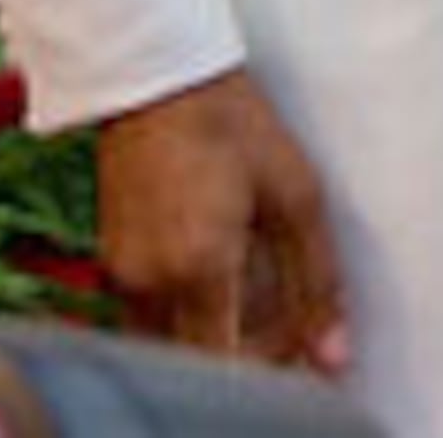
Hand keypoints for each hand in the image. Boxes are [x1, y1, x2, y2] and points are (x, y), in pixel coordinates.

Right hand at [89, 70, 351, 373]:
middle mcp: (151, 281)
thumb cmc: (230, 121)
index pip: (231, 366)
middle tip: (282, 309)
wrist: (160, 76)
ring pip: (171, 340)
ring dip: (213, 331)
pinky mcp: (109, 262)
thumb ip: (316, 283)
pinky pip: (147, 314)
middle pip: (201, 359)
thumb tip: (333, 352)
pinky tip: (210, 263)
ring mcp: (122, 274)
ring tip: (247, 279)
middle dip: (248, 349)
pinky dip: (184, 308)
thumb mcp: (295, 196)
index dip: (269, 363)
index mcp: (199, 267)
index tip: (296, 339)